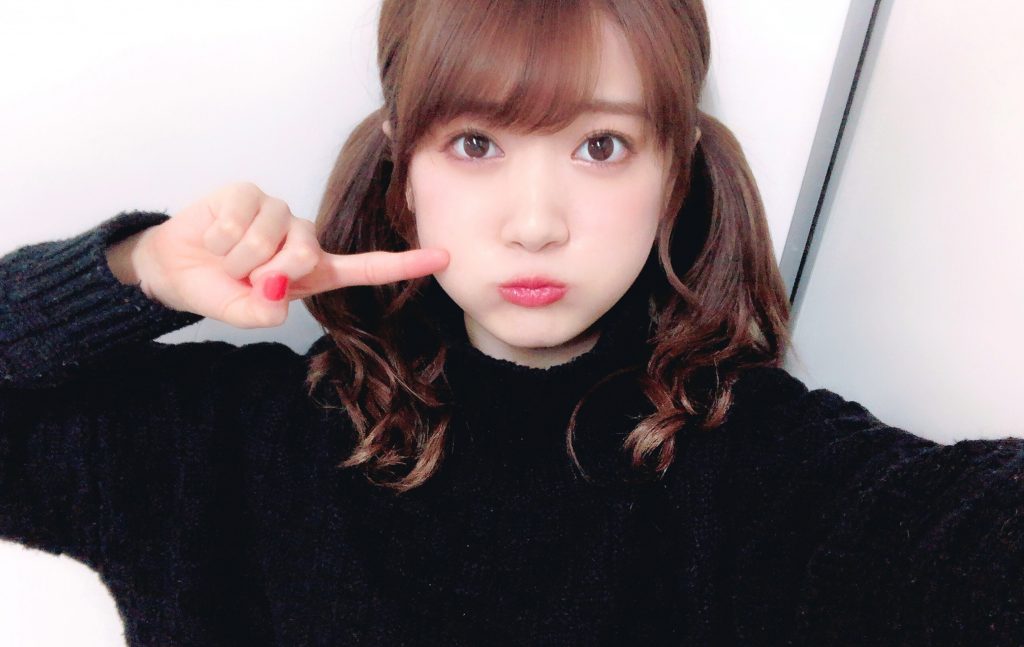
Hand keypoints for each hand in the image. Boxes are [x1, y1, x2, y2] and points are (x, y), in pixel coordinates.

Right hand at [131, 182, 448, 328]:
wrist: (175, 266)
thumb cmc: (219, 289)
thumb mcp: (241, 311)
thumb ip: (259, 311)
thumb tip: (276, 294)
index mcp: (316, 270)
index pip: (367, 267)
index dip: (404, 264)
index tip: (443, 259)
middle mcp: (305, 238)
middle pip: (305, 254)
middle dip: (266, 273)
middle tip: (245, 278)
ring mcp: (280, 212)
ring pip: (267, 238)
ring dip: (236, 258)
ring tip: (226, 258)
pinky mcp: (251, 192)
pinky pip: (240, 218)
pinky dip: (219, 237)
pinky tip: (214, 237)